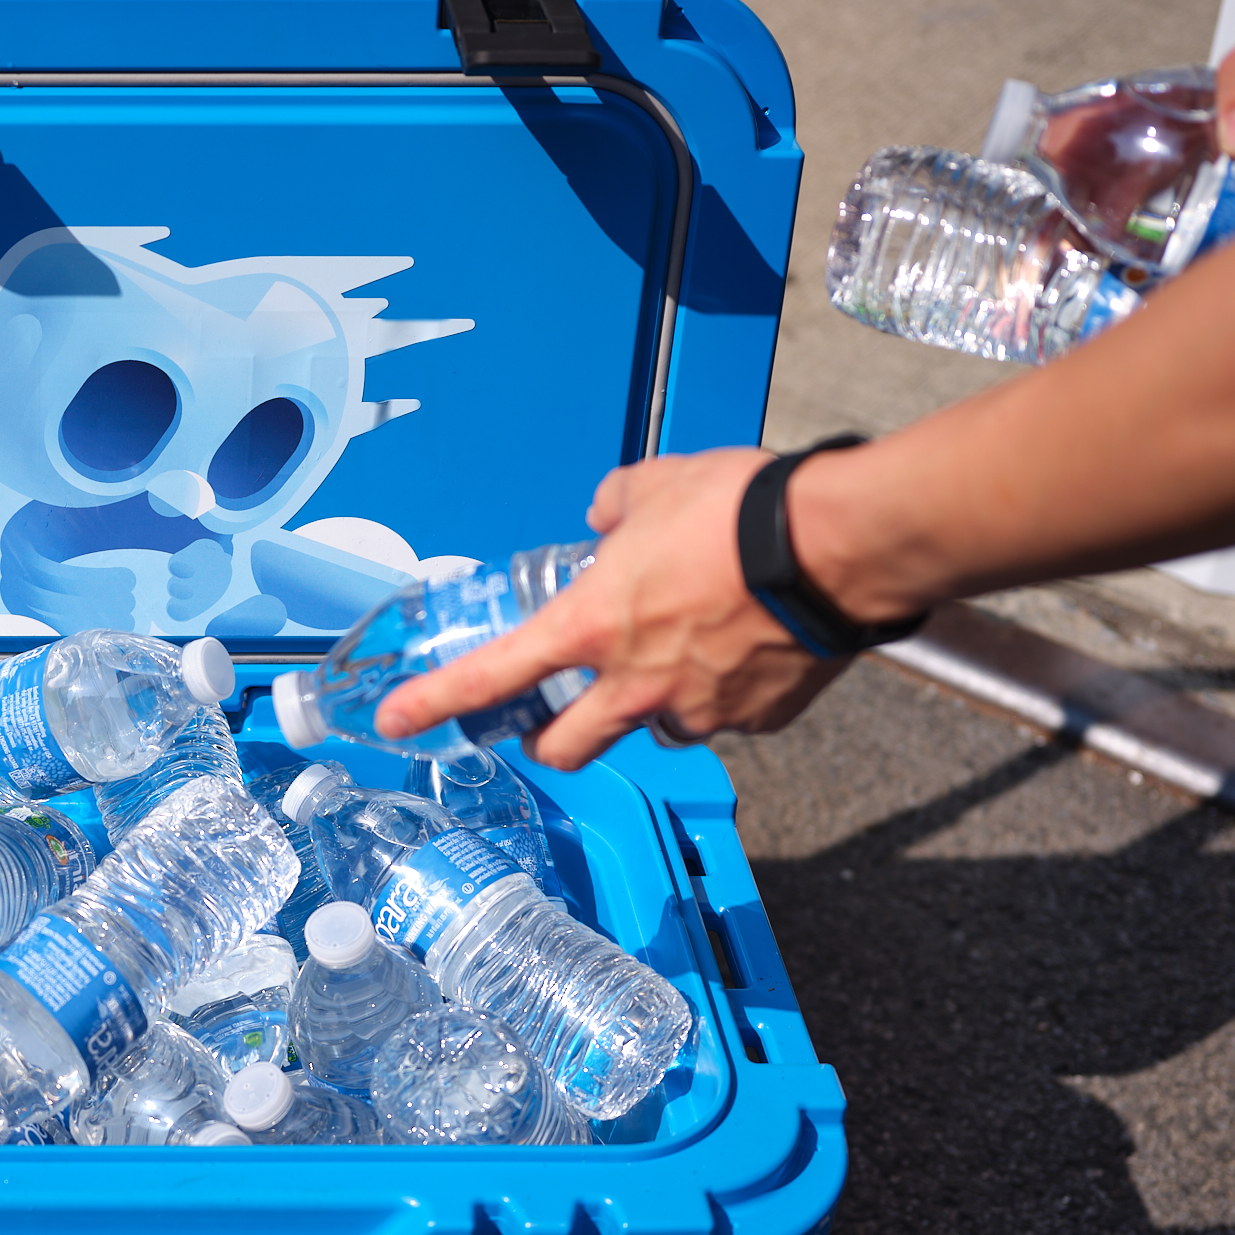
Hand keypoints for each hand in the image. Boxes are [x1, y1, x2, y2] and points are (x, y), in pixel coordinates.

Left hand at [375, 446, 853, 769]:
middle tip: (556, 716)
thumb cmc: (742, 509)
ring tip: (683, 655)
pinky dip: (724, 695)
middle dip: (550, 740)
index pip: (490, 677)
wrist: (838, 542)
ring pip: (653, 730)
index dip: (434, 703)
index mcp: (591, 627)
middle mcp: (634, 684)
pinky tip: (746, 650)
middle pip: (564, 749)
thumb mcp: (654, 485)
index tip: (396, 722)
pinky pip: (725, 718)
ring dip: (650, 708)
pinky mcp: (758, 719)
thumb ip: (613, 506)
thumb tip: (602, 516)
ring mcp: (697, 709)